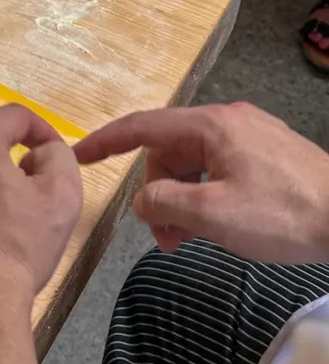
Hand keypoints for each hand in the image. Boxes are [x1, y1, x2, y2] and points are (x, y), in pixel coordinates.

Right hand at [75, 103, 328, 263]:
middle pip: (169, 153)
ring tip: (191, 242)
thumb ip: (164, 202)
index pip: (142, 126)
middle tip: (167, 240)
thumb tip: (142, 201)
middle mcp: (226, 121)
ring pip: (194, 165)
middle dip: (158, 195)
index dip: (105, 141)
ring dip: (183, 202)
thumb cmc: (285, 214)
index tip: (77, 155)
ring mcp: (248, 135)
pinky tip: (215, 228)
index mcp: (210, 125)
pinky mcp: (265, 154)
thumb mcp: (214, 214)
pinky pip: (217, 170)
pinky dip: (206, 197)